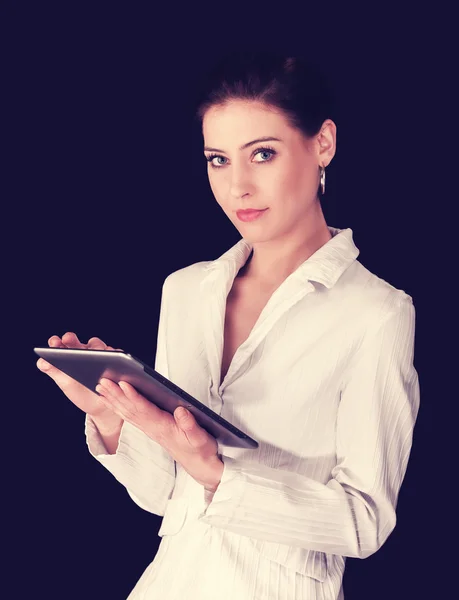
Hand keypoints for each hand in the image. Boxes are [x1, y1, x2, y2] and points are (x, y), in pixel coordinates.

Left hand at [36, 332, 123, 425]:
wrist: (101, 406)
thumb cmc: (81, 393)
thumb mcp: (65, 383)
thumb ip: (53, 371)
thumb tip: (42, 361)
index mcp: (70, 355)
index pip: (62, 344)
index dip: (57, 342)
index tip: (54, 342)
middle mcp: (85, 351)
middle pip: (79, 342)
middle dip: (72, 339)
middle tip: (68, 339)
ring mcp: (100, 354)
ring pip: (98, 345)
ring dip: (95, 347)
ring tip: (91, 353)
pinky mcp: (115, 359)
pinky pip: (116, 353)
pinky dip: (113, 355)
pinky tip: (111, 360)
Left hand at [95, 378, 223, 490]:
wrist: (198, 464)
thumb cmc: (200, 448)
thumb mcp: (200, 438)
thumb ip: (190, 425)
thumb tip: (181, 411)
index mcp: (163, 427)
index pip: (145, 410)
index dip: (134, 397)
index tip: (123, 384)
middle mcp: (152, 428)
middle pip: (130, 409)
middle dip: (116, 394)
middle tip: (102, 380)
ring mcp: (149, 429)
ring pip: (127, 412)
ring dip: (113, 399)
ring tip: (100, 386)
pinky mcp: (149, 429)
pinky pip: (130, 416)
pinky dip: (118, 406)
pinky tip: (110, 400)